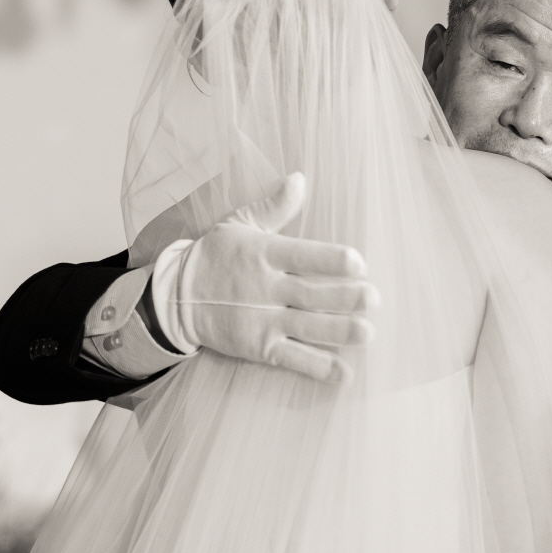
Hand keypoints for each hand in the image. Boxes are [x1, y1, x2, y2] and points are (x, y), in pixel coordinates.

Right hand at [173, 173, 377, 382]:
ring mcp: (262, 320)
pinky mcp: (259, 347)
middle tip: (374, 298)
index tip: (358, 263)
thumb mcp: (240, 224)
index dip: (330, 260)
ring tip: (367, 332)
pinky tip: (343, 373)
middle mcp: (264, 288)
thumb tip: (299, 179)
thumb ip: (275, 206)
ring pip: (306, 327)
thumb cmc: (216, 255)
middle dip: (345, 298)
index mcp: (263, 254)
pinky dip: (317, 367)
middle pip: (311, 294)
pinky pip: (292, 358)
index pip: (301, 256)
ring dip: (339, 332)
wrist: (177, 296)